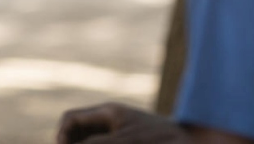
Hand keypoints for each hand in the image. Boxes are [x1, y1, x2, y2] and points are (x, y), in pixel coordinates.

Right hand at [57, 103, 187, 143]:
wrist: (192, 142)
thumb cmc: (161, 139)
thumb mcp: (125, 141)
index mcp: (108, 112)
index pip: (71, 119)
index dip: (61, 136)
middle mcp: (111, 120)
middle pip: (78, 130)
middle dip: (71, 142)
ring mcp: (121, 131)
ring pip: (91, 138)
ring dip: (83, 143)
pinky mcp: (129, 140)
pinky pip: (105, 141)